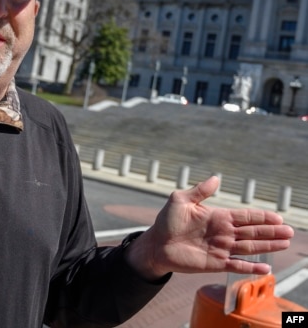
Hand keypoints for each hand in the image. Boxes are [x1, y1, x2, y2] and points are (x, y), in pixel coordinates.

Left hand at [125, 176, 294, 279]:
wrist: (155, 244)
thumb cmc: (166, 221)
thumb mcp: (180, 200)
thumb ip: (199, 191)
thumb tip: (216, 178)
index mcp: (217, 217)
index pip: (244, 216)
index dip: (261, 217)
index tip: (278, 217)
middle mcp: (222, 233)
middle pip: (252, 232)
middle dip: (271, 231)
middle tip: (289, 231)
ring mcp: (220, 248)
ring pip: (249, 247)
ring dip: (267, 246)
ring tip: (284, 244)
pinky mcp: (215, 263)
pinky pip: (236, 265)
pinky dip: (250, 267)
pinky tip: (265, 267)